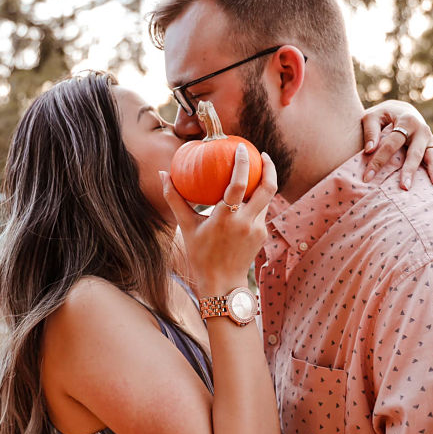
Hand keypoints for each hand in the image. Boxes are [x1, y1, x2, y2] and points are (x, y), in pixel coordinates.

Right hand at [160, 145, 276, 296]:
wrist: (222, 285)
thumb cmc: (200, 255)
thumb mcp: (186, 227)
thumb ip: (175, 199)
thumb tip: (163, 175)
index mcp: (226, 218)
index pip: (239, 184)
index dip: (243, 164)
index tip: (242, 148)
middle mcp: (246, 222)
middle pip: (267, 188)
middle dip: (269, 168)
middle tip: (262, 154)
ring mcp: (257, 229)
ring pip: (267, 199)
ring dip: (264, 183)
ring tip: (259, 170)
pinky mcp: (262, 235)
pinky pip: (263, 211)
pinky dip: (258, 200)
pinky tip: (252, 194)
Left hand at [361, 99, 432, 189]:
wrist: (402, 109)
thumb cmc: (383, 115)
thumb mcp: (373, 117)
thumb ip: (370, 132)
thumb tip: (369, 150)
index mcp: (406, 121)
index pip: (391, 144)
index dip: (378, 161)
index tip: (367, 177)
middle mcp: (421, 130)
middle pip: (414, 153)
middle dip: (409, 170)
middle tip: (404, 187)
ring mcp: (429, 138)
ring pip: (431, 157)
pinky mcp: (431, 146)